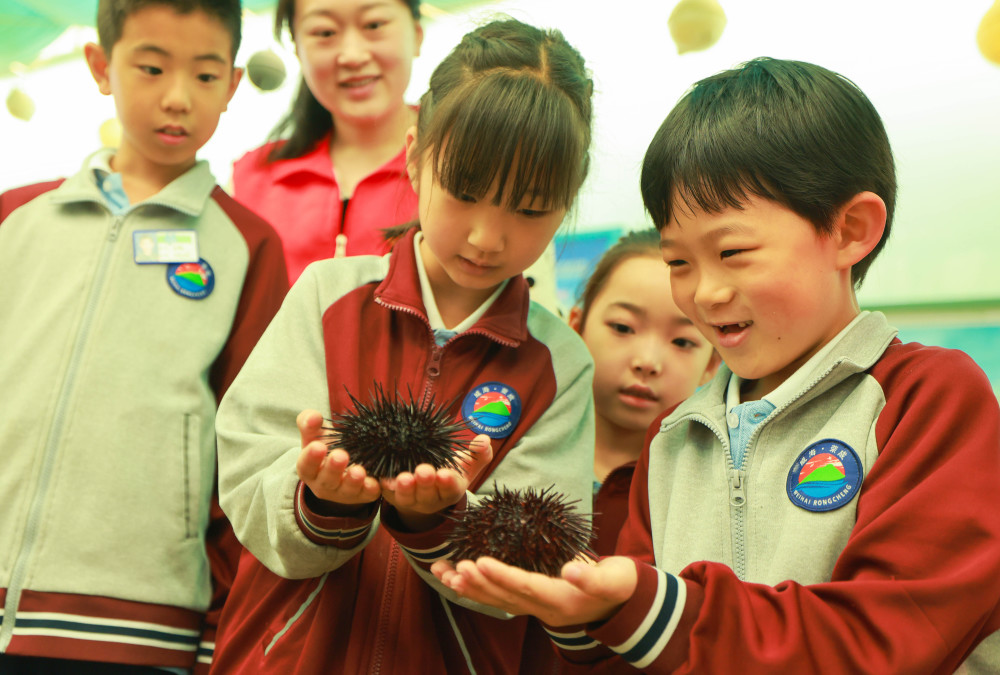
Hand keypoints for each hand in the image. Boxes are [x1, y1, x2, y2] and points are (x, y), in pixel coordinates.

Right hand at [295, 409, 380, 506]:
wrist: (346, 461)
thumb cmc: (327, 446)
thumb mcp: (316, 434)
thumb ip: (310, 423)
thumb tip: (313, 417)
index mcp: (309, 470)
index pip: (306, 466)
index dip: (311, 457)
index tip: (318, 446)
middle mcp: (324, 485)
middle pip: (327, 480)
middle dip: (333, 469)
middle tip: (341, 456)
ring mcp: (344, 492)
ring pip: (348, 490)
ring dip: (353, 481)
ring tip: (359, 471)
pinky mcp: (363, 495)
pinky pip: (368, 494)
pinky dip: (371, 489)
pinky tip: (376, 483)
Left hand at [381, 434, 492, 528]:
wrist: (424, 487)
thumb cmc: (448, 471)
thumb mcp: (466, 464)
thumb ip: (479, 453)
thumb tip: (485, 439)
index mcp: (450, 491)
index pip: (451, 489)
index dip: (448, 483)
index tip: (445, 474)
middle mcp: (431, 499)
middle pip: (428, 494)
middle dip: (425, 484)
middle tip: (423, 471)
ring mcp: (411, 499)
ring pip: (407, 497)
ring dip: (404, 489)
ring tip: (403, 478)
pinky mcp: (392, 495)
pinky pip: (387, 493)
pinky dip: (385, 487)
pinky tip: (383, 479)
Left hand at [431, 555, 637, 626]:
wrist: (622, 603)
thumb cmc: (619, 585)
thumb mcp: (614, 579)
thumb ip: (593, 576)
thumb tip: (571, 570)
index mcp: (562, 600)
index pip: (527, 587)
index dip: (503, 576)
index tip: (480, 561)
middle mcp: (544, 609)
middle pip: (505, 597)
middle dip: (478, 583)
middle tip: (454, 568)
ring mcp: (535, 608)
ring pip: (497, 600)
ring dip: (469, 588)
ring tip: (444, 573)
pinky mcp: (530, 601)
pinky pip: (498, 598)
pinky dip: (476, 589)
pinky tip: (456, 579)